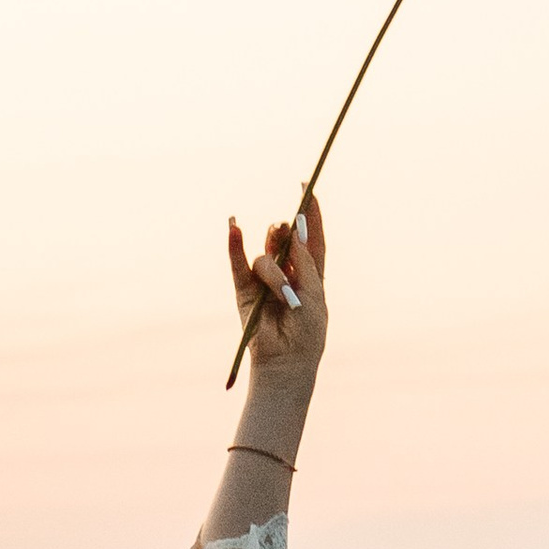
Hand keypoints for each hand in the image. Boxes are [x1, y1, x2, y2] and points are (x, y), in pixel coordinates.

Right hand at [227, 196, 329, 393]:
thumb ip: (305, 262)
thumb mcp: (314, 294)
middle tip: (285, 229)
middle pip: (285, 240)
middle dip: (286, 233)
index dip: (311, 213)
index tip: (307, 186)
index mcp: (311, 275)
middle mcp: (287, 273)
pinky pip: (237, 262)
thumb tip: (292, 231)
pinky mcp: (244, 290)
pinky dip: (234, 244)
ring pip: (266, 257)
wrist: (287, 362)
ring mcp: (264, 280)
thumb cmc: (307, 332)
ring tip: (282, 291)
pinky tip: (234, 225)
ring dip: (274, 268)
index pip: (312, 237)